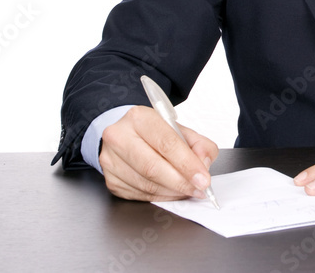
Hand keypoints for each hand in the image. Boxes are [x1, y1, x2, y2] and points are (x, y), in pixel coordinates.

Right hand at [98, 105, 218, 201]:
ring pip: (146, 184)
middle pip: (153, 167)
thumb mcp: (180, 129)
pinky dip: (160, 196)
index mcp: (139, 118)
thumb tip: (203, 164)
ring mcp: (111, 160)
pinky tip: (171, 191)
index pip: (166, 143)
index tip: (203, 179)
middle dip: (181, 182)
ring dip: (172, 192)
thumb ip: (199, 145)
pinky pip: (140, 194)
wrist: (126, 135)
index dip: (187, 164)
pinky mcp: (110, 180)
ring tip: (188, 190)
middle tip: (199, 189)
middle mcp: (119, 136)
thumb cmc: (155, 133)